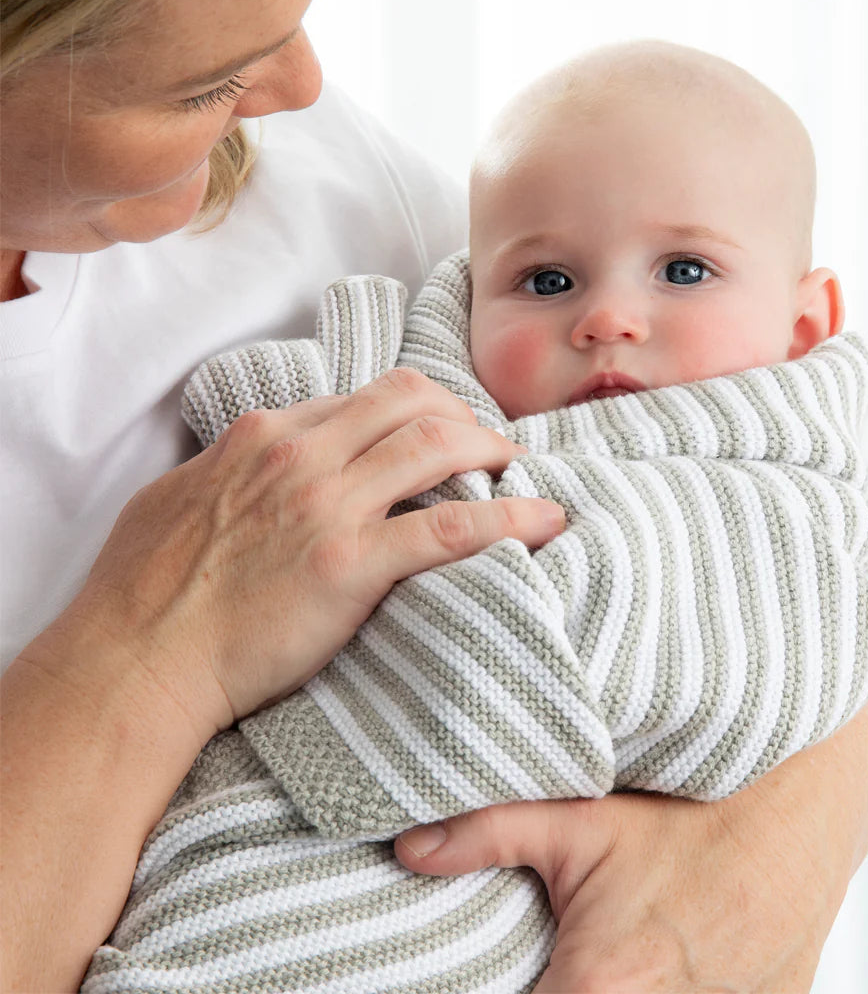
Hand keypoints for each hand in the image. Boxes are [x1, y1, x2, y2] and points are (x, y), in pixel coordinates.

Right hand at [35, 368, 563, 735]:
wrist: (137, 657)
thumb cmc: (145, 588)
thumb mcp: (180, 497)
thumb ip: (230, 468)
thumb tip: (254, 460)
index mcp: (266, 436)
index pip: (363, 397)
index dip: (417, 409)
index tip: (441, 429)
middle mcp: (303, 455)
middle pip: (412, 402)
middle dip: (463, 413)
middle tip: (492, 442)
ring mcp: (330, 506)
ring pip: (437, 445)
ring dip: (491, 447)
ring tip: (519, 467)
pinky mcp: (352, 564)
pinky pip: (452, 528)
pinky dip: (508, 517)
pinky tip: (544, 523)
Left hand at [396, 791, 830, 993]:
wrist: (793, 813)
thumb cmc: (687, 815)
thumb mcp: (580, 819)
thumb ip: (486, 834)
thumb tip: (407, 847)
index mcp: (600, 990)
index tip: (514, 977)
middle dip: (562, 990)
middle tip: (567, 959)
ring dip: (626, 992)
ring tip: (624, 957)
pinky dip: (678, 993)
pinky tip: (671, 964)